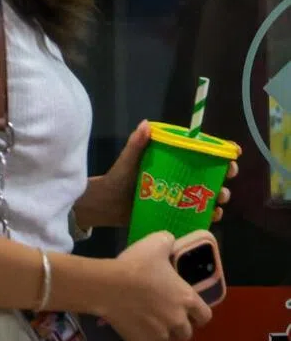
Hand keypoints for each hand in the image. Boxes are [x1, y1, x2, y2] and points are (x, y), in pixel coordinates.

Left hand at [79, 122, 237, 226]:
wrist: (107, 204)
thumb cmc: (119, 177)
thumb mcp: (128, 160)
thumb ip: (136, 143)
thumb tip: (145, 124)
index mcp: (173, 161)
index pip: (201, 153)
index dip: (220, 152)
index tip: (234, 152)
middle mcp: (181, 178)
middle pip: (211, 174)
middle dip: (224, 175)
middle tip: (227, 176)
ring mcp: (181, 197)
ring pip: (209, 196)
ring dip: (219, 197)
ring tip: (219, 199)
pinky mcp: (179, 215)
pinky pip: (199, 216)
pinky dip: (210, 216)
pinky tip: (213, 216)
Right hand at [101, 231, 212, 340]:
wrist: (109, 285)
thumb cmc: (135, 265)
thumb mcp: (155, 244)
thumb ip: (168, 242)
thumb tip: (171, 241)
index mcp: (185, 299)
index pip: (205, 316)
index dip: (198, 314)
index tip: (189, 311)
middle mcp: (178, 321)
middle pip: (186, 332)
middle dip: (176, 326)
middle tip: (162, 314)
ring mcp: (160, 335)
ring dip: (159, 335)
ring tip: (146, 323)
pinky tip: (132, 331)